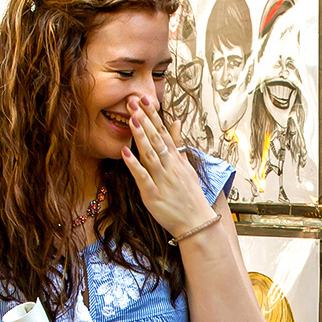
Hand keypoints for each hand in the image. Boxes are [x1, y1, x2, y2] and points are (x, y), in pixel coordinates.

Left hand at [121, 96, 216, 238]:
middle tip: (134, 100)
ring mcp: (162, 180)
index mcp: (176, 160)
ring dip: (141, 136)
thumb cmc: (190, 196)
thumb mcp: (187, 166)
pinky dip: (134, 164)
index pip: (164, 132)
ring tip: (132, 118)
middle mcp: (170, 167)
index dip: (154, 115)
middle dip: (145, 119)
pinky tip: (125, 152)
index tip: (145, 99)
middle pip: (157, 139)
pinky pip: (143, 177)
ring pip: (150, 154)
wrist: (197, 222)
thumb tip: (176, 121)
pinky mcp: (153, 195)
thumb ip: (178, 144)